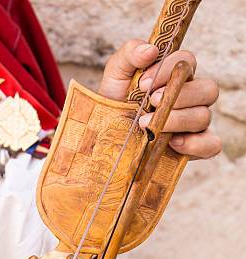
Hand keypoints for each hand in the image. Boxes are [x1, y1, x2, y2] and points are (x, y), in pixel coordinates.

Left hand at [99, 40, 221, 158]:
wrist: (106, 138)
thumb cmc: (116, 103)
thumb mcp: (116, 74)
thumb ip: (130, 54)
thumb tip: (150, 50)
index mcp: (177, 76)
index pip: (188, 61)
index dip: (168, 70)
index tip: (143, 84)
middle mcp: (191, 98)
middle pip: (208, 89)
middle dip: (179, 96)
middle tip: (151, 103)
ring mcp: (194, 124)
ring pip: (204, 116)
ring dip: (177, 120)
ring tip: (147, 126)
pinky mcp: (193, 148)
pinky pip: (211, 145)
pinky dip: (195, 144)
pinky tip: (173, 143)